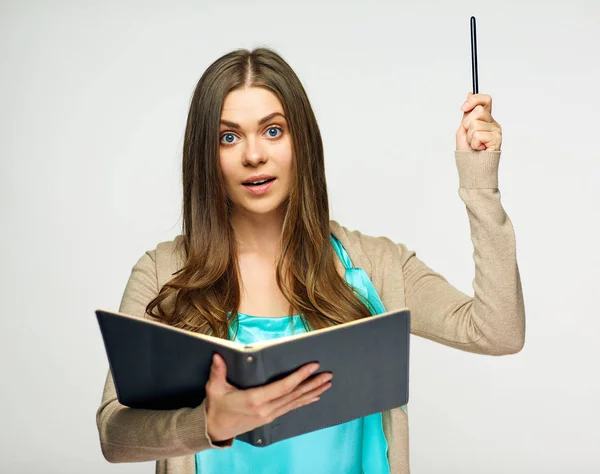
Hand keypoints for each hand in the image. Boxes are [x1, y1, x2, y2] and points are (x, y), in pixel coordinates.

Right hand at [205, 353, 332, 442]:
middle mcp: (266, 408)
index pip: (283, 386)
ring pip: (296, 402)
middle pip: (295, 394)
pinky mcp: (270, 417)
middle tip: (329, 374)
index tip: (312, 366)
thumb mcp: (214, 388)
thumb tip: (218, 356)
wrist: (215, 429)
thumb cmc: (216, 407)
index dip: (299, 376)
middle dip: (313, 383)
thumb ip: (218, 371)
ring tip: (327, 384)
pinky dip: (304, 402)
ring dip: (313, 392)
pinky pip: (291, 408)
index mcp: (254, 399)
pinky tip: (315, 397)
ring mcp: (269, 415)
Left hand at [456, 93, 501, 150]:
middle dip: (467, 124)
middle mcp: (492, 122)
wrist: (472, 167)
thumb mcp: (463, 129)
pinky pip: (478, 135)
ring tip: (474, 144)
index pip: (485, 100)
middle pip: (478, 111)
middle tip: (469, 136)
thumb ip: (467, 113)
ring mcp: (496, 130)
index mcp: (485, 118)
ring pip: (475, 124)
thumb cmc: (468, 151)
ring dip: (469, 137)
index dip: (474, 99)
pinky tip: (479, 148)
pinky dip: (474, 143)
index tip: (463, 107)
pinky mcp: (497, 138)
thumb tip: (469, 93)